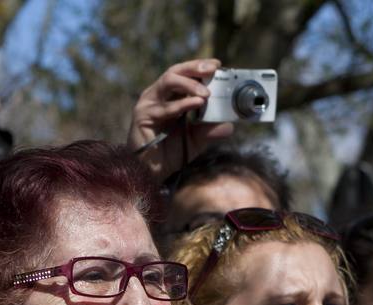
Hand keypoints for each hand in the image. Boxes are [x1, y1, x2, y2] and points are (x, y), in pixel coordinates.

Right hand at [126, 59, 233, 180]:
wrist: (150, 171)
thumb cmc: (170, 152)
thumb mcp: (196, 140)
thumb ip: (210, 131)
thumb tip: (230, 126)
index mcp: (169, 96)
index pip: (184, 74)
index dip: (199, 67)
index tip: (217, 65)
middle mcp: (157, 95)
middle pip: (175, 71)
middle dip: (195, 67)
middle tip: (212, 69)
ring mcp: (148, 103)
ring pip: (168, 82)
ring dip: (190, 84)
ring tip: (206, 93)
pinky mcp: (143, 115)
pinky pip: (165, 107)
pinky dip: (182, 104)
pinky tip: (197, 104)